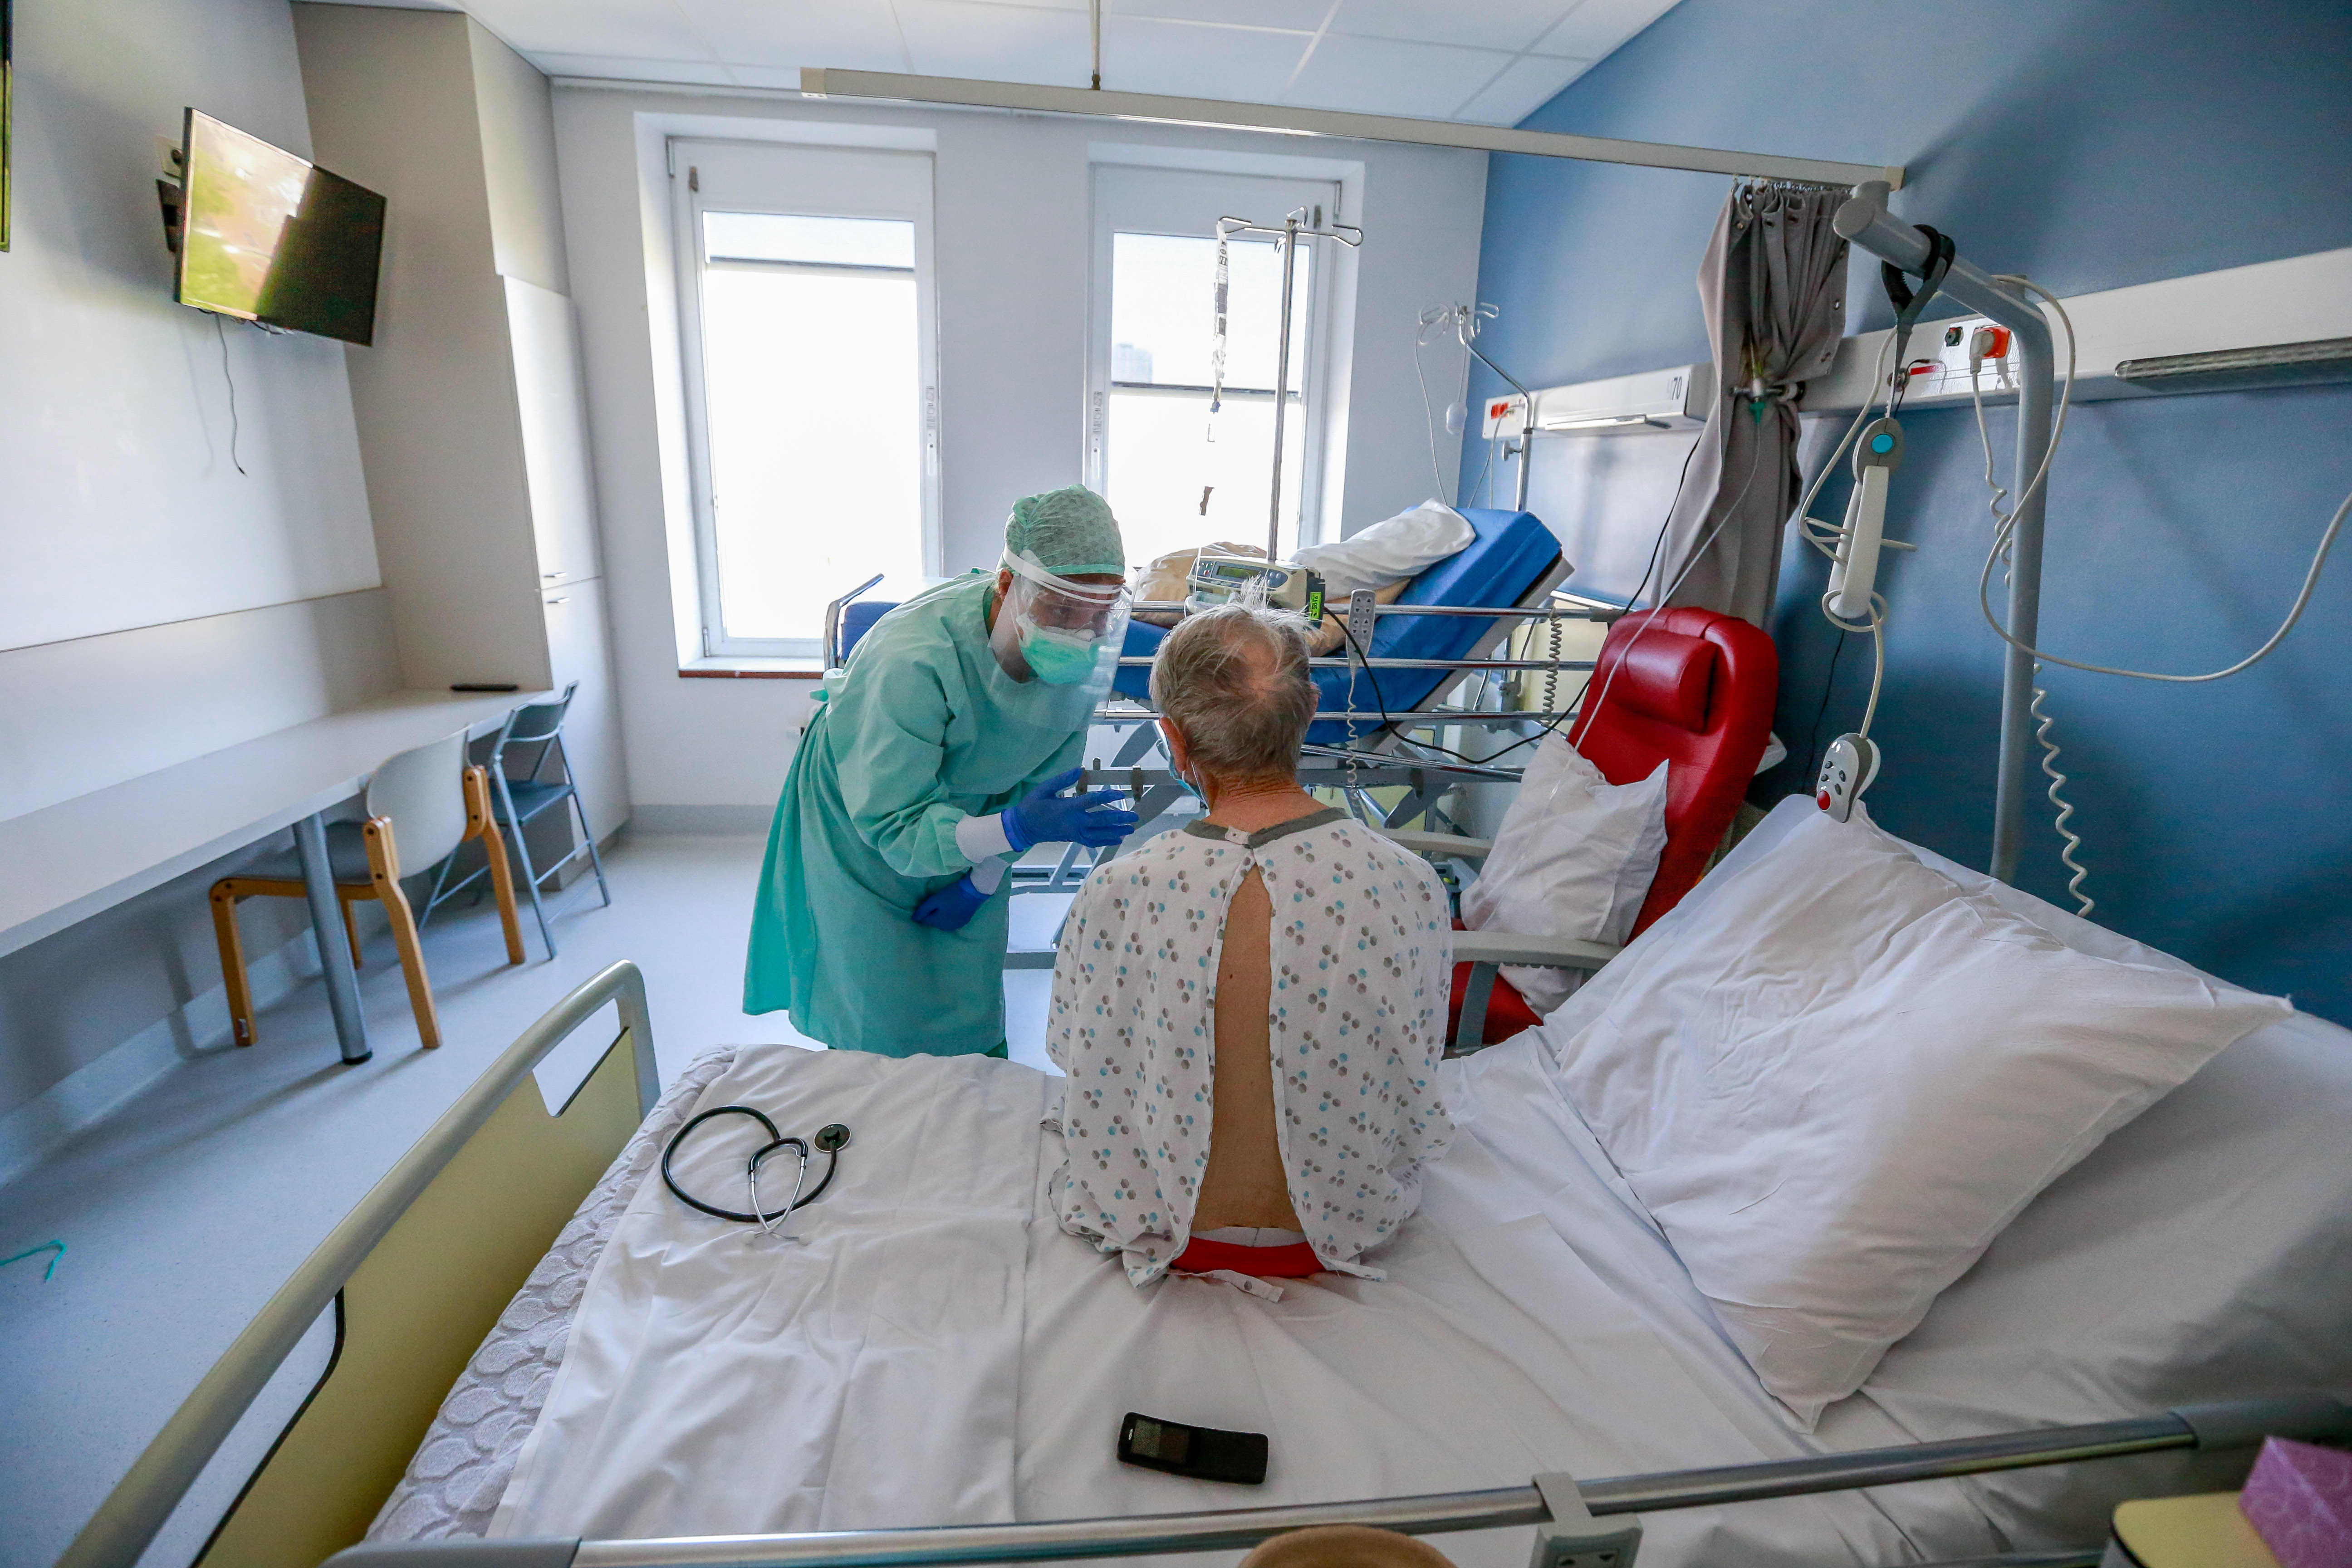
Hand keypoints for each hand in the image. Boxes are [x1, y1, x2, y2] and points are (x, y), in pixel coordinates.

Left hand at [912, 874, 990, 930]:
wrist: (973, 892)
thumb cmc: (951, 895)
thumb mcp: (935, 900)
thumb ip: (923, 910)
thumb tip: (914, 919)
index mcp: (938, 923)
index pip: (924, 920)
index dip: (923, 912)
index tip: (925, 903)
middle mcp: (946, 928)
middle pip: (934, 922)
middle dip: (932, 914)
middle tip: (934, 903)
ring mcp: (956, 925)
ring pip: (943, 922)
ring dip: (941, 916)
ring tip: (943, 905)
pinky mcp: (964, 921)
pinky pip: (952, 920)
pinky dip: (949, 916)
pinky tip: (951, 908)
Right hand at [1002, 766, 1139, 850]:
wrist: (1023, 827)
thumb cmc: (1033, 805)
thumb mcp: (1044, 788)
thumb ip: (1062, 779)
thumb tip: (1079, 769)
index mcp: (1067, 807)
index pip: (1092, 801)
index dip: (1108, 797)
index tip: (1121, 793)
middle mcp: (1074, 822)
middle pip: (1101, 821)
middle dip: (1119, 819)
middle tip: (1135, 816)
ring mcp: (1074, 832)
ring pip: (1099, 834)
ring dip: (1116, 832)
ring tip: (1131, 829)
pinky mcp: (1073, 838)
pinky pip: (1092, 841)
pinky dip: (1105, 841)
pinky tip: (1117, 839)